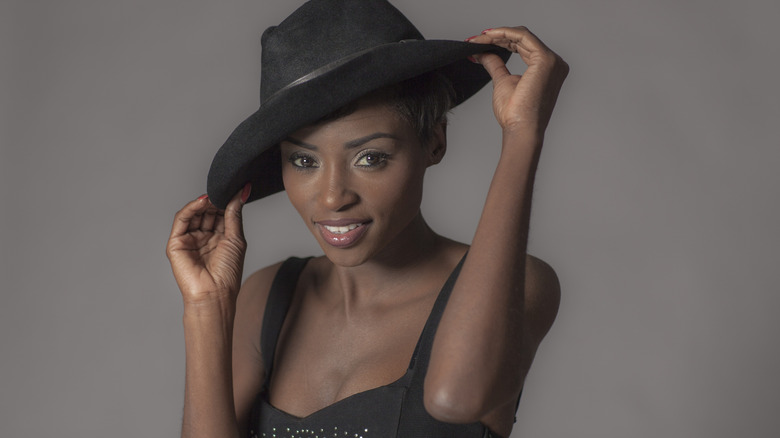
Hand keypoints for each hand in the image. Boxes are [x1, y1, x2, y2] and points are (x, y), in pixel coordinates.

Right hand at [166, 184, 250, 303]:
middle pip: (207, 212)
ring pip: (194, 213)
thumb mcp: (235, 238)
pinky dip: (191, 208)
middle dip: (216, 201)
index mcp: (219, 239)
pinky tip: (203, 202)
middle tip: (224, 191)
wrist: (214, 293)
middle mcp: (204, 238)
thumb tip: (241, 193)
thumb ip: (234, 214)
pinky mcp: (176, 243)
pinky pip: (181, 220)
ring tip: (214, 196)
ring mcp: (189, 240)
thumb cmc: (227, 272)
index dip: (227, 202)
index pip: (221, 214)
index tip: (237, 189)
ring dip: (204, 203)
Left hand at [468, 26, 568, 134]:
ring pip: (521, 36)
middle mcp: (555, 63)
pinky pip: (522, 37)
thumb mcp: (502, 82)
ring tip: (476, 40)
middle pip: (522, 40)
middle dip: (496, 37)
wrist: (521, 130)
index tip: (478, 43)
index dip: (501, 41)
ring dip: (496, 35)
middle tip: (473, 40)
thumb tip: (482, 52)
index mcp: (547, 68)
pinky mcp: (545, 60)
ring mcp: (552, 61)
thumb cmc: (515, 115)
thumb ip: (495, 64)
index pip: (523, 46)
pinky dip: (504, 34)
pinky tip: (487, 36)